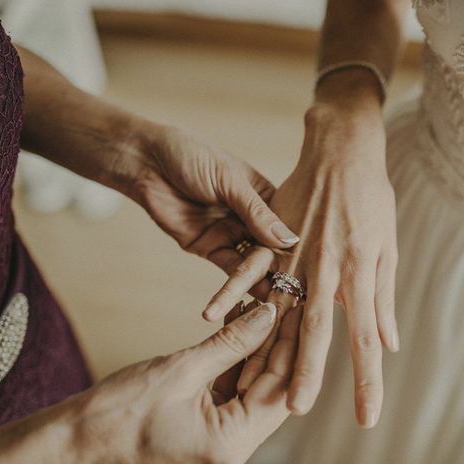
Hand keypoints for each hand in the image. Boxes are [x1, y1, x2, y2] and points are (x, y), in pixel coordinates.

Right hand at [0, 302, 301, 463]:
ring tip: (265, 304)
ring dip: (258, 347)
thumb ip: (231, 343)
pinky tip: (240, 323)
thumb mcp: (182, 369)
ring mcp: (220, 439)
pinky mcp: (207, 427)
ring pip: (254, 385)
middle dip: (278, 343)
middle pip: (272, 388)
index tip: (297, 307)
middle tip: (286, 300)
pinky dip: (237, 358)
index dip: (291, 344)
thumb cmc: (116, 414)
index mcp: (230, 444)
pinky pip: (232, 388)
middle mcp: (233, 448)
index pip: (280, 388)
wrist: (74, 443)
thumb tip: (268, 314)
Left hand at [128, 125, 298, 297]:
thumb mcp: (229, 181)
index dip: (300, 250)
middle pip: (273, 250)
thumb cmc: (193, 157)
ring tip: (278, 306)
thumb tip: (290, 240)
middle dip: (284, 273)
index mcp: (266, 198)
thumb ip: (257, 213)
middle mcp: (253, 219)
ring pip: (252, 265)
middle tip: (298, 298)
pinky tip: (251, 302)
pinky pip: (227, 271)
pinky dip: (235, 287)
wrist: (147, 162)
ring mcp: (232, 234)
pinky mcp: (210, 248)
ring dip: (262, 284)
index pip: (289, 228)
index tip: (316, 272)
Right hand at [203, 95, 398, 427]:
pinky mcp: (272, 237)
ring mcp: (295, 253)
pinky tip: (211, 318)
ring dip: (263, 345)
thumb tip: (389, 343)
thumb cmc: (371, 198)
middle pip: (316, 331)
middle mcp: (326, 269)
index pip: (363, 338)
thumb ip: (384, 297)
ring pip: (276, 307)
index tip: (367, 416)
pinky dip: (229, 293)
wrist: (344, 149)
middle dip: (307, 374)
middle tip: (296, 409)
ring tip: (250, 381)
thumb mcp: (387, 247)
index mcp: (359, 273)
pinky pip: (246, 269)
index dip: (367, 380)